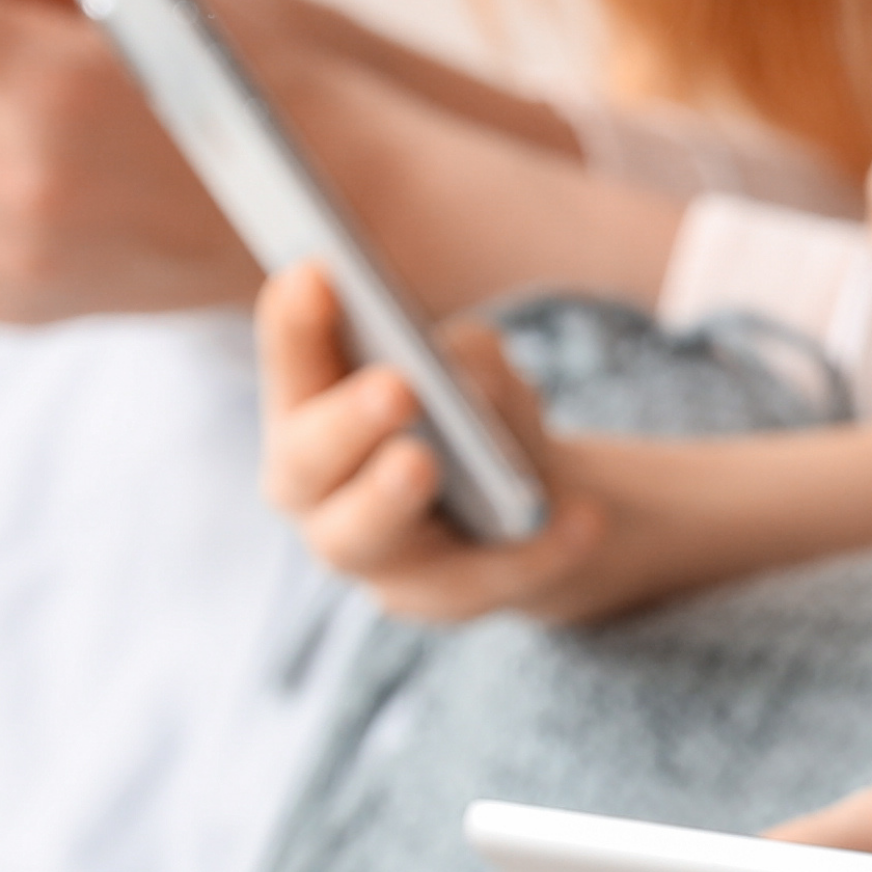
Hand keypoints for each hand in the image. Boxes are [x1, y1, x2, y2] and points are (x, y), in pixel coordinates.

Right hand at [256, 261, 632, 623]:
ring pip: (362, 540)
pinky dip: (532, 550)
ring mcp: (369, 555)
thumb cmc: (475, 410)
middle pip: (303, 466)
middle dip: (344, 422)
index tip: (316, 272)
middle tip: (392, 386)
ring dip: (387, 498)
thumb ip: (464, 359)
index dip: (293, 328)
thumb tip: (462, 372)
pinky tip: (581, 517)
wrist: (529, 502)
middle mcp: (315, 493)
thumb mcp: (480, 368)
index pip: (289, 369)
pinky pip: (478, 582)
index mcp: (308, 414)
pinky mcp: (434, 600)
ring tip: (423, 460)